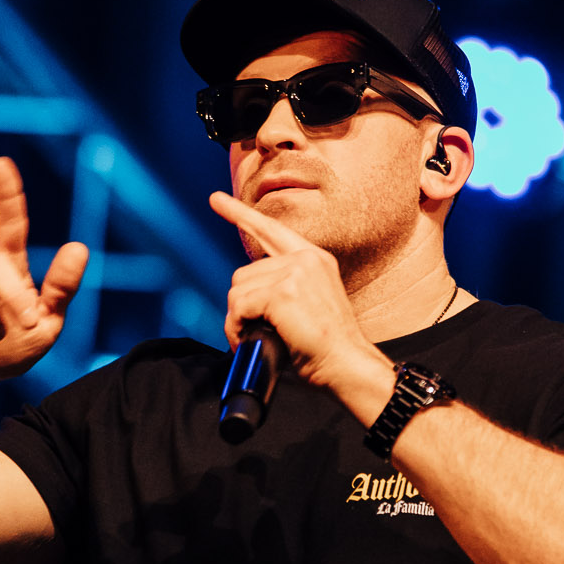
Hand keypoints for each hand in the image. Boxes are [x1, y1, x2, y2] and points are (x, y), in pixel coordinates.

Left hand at [208, 190, 391, 404]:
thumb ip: (286, 288)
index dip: (241, 214)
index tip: (217, 199)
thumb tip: (249, 295)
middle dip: (240, 305)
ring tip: (253, 337)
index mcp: (315, 259)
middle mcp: (306, 259)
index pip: (271, 230)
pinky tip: (250, 339)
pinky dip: (237, 328)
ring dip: (237, 319)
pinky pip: (239, 307)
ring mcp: (295, 272)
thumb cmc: (328, 346)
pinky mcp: (282, 292)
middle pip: (244, 273)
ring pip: (238, 290)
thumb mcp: (310, 305)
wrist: (346, 363)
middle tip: (249, 330)